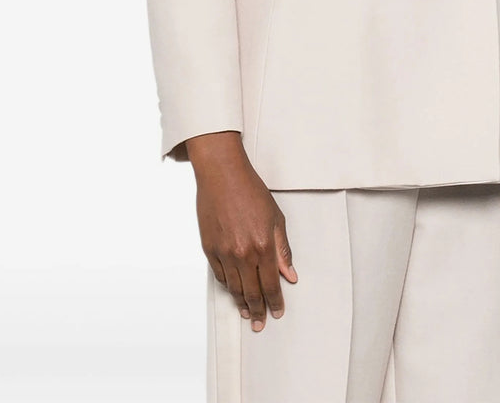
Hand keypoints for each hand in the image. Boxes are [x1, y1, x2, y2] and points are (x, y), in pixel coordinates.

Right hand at [186, 131, 297, 331]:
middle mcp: (243, 253)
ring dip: (241, 302)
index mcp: (263, 245)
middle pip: (252, 292)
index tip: (277, 313)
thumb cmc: (250, 190)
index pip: (271, 284)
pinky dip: (227, 286)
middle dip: (258, 310)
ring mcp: (224, 252)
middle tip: (260, 323)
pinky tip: (233, 290)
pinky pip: (219, 275)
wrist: (222, 175)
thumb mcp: (275, 217)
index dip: (275, 302)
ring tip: (247, 312)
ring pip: (234, 287)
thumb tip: (290, 274)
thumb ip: (282, 249)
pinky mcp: (209, 248)